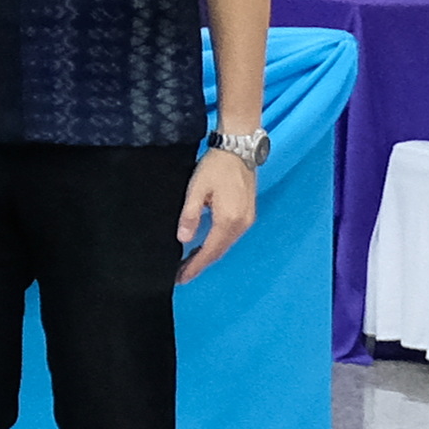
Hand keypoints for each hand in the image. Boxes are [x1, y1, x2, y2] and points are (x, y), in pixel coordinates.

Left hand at [174, 146, 257, 282]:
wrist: (238, 150)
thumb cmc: (215, 167)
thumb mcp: (196, 189)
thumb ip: (189, 215)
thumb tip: (183, 239)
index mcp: (228, 219)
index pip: (209, 251)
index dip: (195, 266)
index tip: (181, 278)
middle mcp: (241, 224)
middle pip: (219, 251)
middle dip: (200, 264)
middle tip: (181, 275)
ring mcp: (247, 219)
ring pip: (225, 245)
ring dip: (208, 255)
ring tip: (188, 264)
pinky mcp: (247, 214)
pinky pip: (230, 236)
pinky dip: (216, 244)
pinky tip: (204, 246)